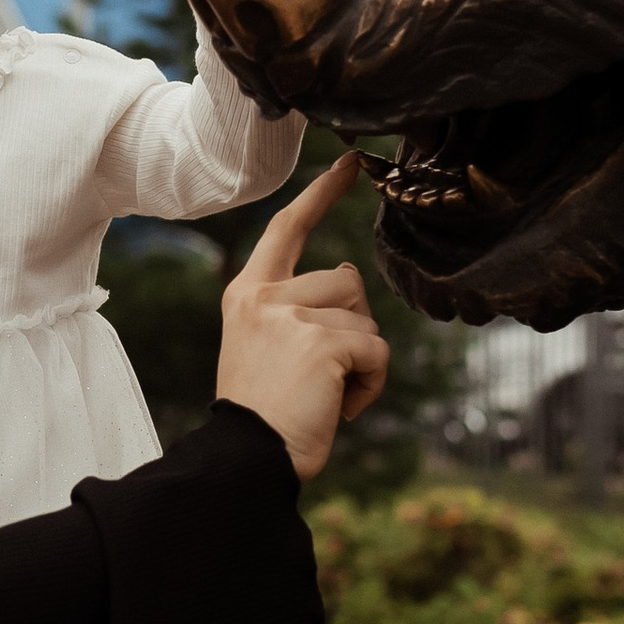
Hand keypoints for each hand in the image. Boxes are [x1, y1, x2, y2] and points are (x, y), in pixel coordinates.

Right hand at [214, 153, 388, 476]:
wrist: (247, 459)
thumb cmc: (265, 412)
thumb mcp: (268, 346)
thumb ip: (301, 307)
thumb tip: (348, 272)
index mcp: (248, 293)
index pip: (287, 227)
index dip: (321, 194)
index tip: (350, 163)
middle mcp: (265, 296)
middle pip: (347, 280)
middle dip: (353, 327)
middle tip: (325, 373)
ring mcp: (291, 316)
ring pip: (365, 319)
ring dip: (362, 361)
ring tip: (330, 393)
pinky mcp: (320, 342)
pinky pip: (376, 351)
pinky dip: (371, 384)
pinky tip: (342, 407)